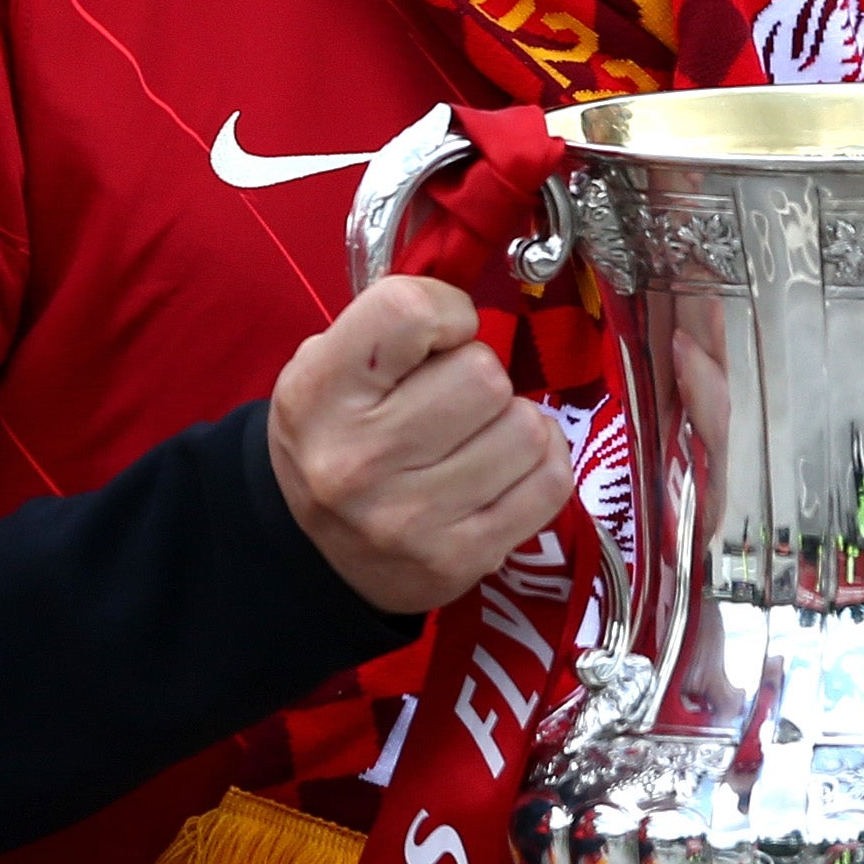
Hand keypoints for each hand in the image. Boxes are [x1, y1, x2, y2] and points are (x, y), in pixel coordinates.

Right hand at [270, 275, 576, 616]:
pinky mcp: (460, 558)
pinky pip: (551, 481)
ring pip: (527, 428)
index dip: (445, 311)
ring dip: (515, 423)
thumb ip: (392, 325)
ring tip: (478, 437)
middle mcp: (356, 461)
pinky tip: (505, 468)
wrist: (313, 549)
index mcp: (316, 396)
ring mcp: (409, 518)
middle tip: (455, 399)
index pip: (409, 311)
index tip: (440, 335)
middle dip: (481, 375)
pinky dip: (541, 464)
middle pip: (484, 374)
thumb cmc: (339, 434)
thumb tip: (475, 304)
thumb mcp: (329, 367)